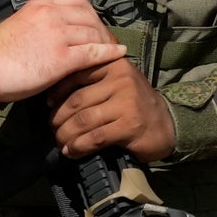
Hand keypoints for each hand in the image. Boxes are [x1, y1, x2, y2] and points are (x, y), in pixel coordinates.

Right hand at [0, 0, 124, 101]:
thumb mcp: (18, 26)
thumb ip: (36, 26)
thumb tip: (47, 37)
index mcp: (39, 5)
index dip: (89, 12)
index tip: (93, 23)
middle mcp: (51, 14)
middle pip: (89, 14)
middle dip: (100, 26)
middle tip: (106, 38)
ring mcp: (58, 34)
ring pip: (94, 32)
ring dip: (106, 40)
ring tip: (111, 48)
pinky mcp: (62, 57)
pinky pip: (94, 52)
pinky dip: (109, 52)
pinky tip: (118, 54)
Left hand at [48, 59, 179, 162]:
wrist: (167, 125)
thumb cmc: (135, 106)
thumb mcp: (117, 83)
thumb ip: (94, 81)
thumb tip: (54, 95)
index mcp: (114, 64)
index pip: (76, 74)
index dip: (57, 91)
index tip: (49, 105)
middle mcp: (121, 79)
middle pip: (77, 100)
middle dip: (58, 118)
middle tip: (53, 129)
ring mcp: (127, 102)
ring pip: (83, 119)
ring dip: (66, 135)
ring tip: (61, 142)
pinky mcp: (129, 125)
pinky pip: (95, 137)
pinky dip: (79, 146)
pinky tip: (73, 151)